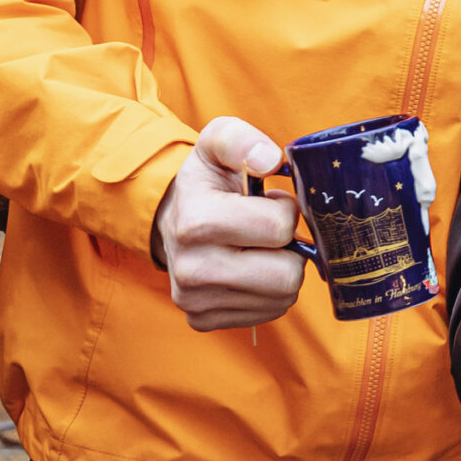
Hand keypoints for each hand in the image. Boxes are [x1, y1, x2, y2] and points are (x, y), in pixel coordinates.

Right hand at [151, 117, 307, 332]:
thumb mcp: (218, 142)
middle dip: (290, 249)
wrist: (170, 217)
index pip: (279, 229)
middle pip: (286, 276)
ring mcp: (194, 301)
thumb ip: (242, 140)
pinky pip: (267, 314)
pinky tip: (249, 268)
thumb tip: (269, 159)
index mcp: (196, 222)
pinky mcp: (202, 320)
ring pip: (282, 298)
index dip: (285, 211)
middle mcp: (191, 270)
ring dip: (281, 270)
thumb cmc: (206, 179)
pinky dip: (269, 291)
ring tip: (257, 247)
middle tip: (270, 232)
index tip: (269, 202)